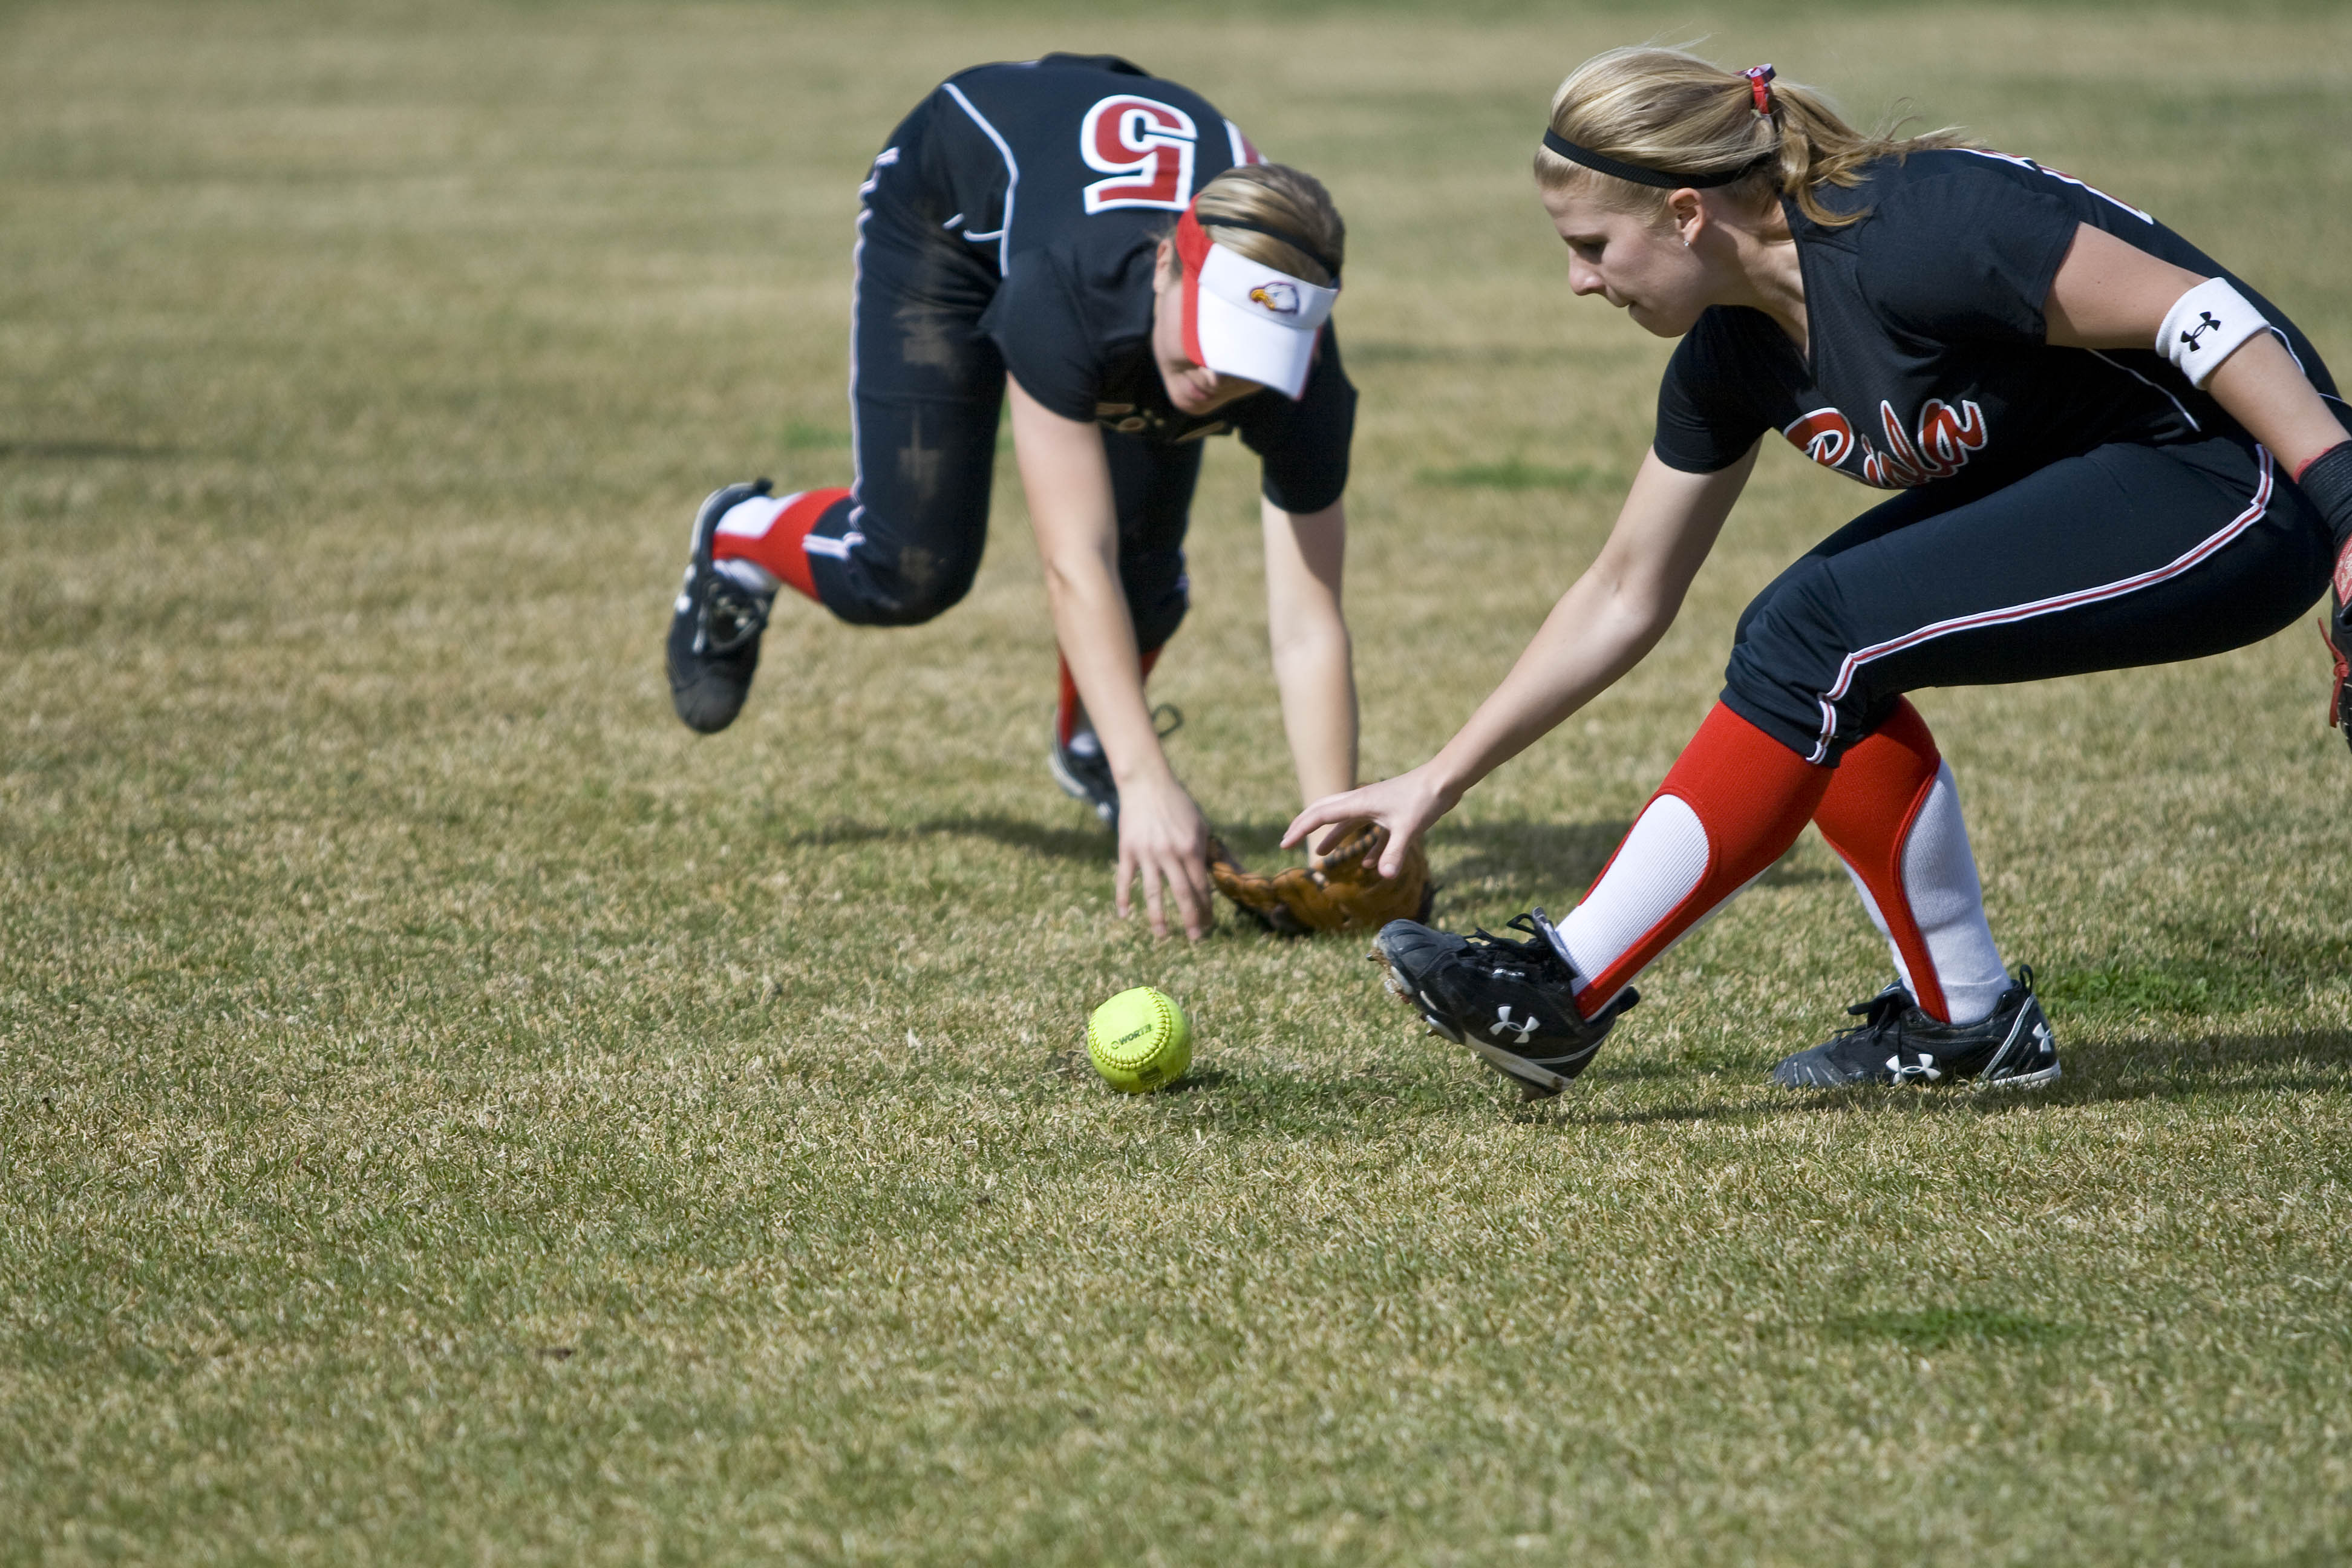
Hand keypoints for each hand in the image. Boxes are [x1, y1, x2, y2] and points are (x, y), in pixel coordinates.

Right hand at [1116, 769, 1212, 939]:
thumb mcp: (1200, 824)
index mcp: (1191, 848)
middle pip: (1182, 894)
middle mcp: (1170, 853)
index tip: (1209, 924)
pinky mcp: (1127, 850)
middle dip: (1191, 919)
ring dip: (1158, 918)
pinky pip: (1124, 879)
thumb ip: (1204, 850)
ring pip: (1153, 893)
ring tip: (1162, 936)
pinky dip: (1123, 898)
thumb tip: (1213, 876)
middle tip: (1195, 938)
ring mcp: (1147, 853)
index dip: (1207, 907)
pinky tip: (1124, 915)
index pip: (1201, 886)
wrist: (1147, 782)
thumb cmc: (1178, 803)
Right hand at [1281, 761, 1457, 880]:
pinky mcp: (1392, 812)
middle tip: (1288, 840)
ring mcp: (1377, 806)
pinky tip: (1369, 864)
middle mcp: (1362, 802)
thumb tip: (1384, 877)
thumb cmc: (1425, 799)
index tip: (1284, 845)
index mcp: (1358, 803)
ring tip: (1321, 855)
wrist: (1446, 780)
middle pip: (1325, 812)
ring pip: (1346, 822)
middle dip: (1305, 826)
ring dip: (1333, 837)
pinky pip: (1371, 830)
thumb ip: (1394, 853)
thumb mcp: (1409, 829)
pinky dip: (1366, 846)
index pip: (1319, 815)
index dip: (1300, 830)